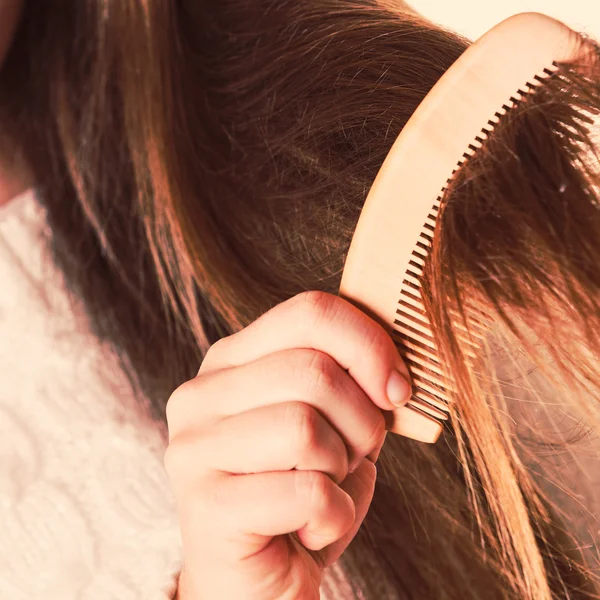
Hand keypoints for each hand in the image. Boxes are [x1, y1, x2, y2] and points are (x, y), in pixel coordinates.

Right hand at [165, 291, 411, 598]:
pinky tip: (309, 528)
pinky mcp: (205, 506)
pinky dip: (333, 516)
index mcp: (231, 360)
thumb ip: (350, 381)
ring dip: (342, 468)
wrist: (260, 579)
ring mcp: (194, 449)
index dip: (369, 344)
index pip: (309, 313)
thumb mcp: (331, 424)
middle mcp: (200, 395)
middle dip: (363, 420)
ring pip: (307, 428)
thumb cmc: (300, 493)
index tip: (397, 389)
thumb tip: (394, 368)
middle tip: (356, 453)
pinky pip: (307, 493)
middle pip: (314, 370)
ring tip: (326, 488)